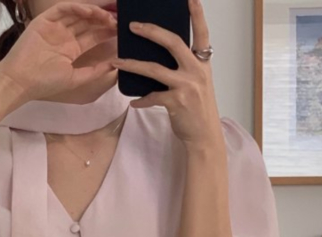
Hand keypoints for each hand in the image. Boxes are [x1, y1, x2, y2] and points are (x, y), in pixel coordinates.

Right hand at [0, 1, 117, 103]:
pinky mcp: (45, 20)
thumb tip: (115, 65)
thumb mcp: (75, 78)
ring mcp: (55, 26)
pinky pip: (63, 9)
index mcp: (72, 49)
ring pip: (78, 13)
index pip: (94, 35)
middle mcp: (65, 35)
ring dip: (94, 12)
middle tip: (121, 15)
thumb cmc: (45, 83)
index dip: (108, 30)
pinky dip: (76, 8)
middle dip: (105, 17)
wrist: (21, 81)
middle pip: (88, 21)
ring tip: (109, 14)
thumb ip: (95, 71)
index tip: (122, 28)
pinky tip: (90, 12)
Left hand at [110, 0, 221, 147]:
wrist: (204, 136)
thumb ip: (186, 68)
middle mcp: (196, 70)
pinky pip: (152, 97)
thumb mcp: (198, 84)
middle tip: (134, 26)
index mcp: (202, 63)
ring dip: (133, 65)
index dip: (197, 14)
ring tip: (117, 62)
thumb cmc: (198, 110)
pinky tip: (133, 102)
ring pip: (154, 69)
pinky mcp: (176, 102)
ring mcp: (186, 86)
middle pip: (173, 43)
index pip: (201, 33)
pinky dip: (141, 100)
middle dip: (151, 32)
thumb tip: (163, 58)